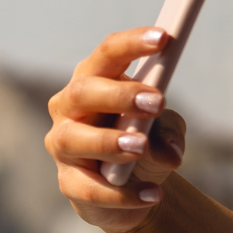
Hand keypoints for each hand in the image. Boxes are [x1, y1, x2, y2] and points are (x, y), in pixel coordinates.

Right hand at [45, 27, 186, 232]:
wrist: (134, 191)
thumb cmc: (145, 144)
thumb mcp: (165, 131)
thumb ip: (169, 132)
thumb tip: (168, 152)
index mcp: (94, 81)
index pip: (107, 54)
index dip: (133, 44)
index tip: (164, 39)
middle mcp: (69, 108)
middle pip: (83, 91)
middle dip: (119, 95)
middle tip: (156, 101)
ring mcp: (63, 146)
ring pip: (74, 139)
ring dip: (109, 141)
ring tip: (142, 146)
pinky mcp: (69, 183)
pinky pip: (90, 189)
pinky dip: (123, 194)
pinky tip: (153, 194)